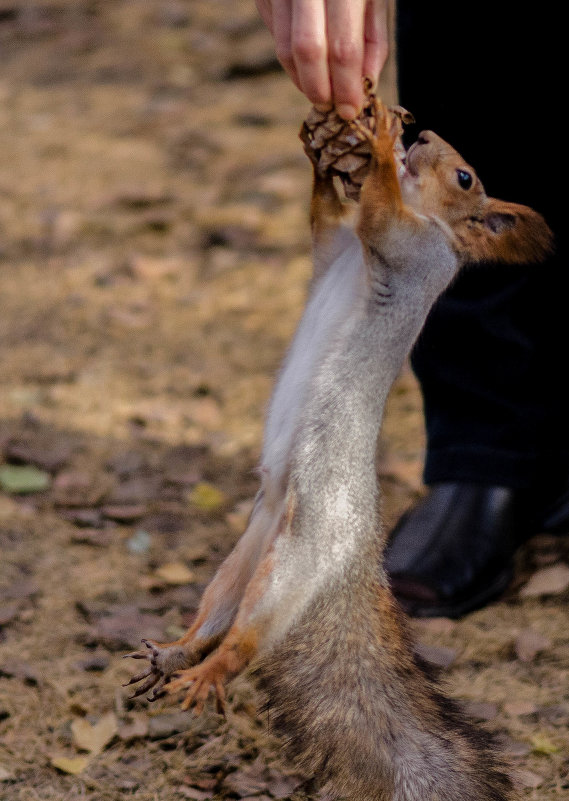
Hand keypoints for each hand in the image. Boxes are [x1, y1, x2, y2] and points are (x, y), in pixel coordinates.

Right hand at [256, 0, 387, 119]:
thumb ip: (373, 35)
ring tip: (320, 90)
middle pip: (307, 50)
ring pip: (284, 48)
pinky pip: (274, 32)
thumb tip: (364, 85)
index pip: (343, 47)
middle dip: (320, 88)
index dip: (346, 86)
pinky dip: (290, 55)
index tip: (350, 110)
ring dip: (302, 79)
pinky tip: (306, 58)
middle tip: (330, 106)